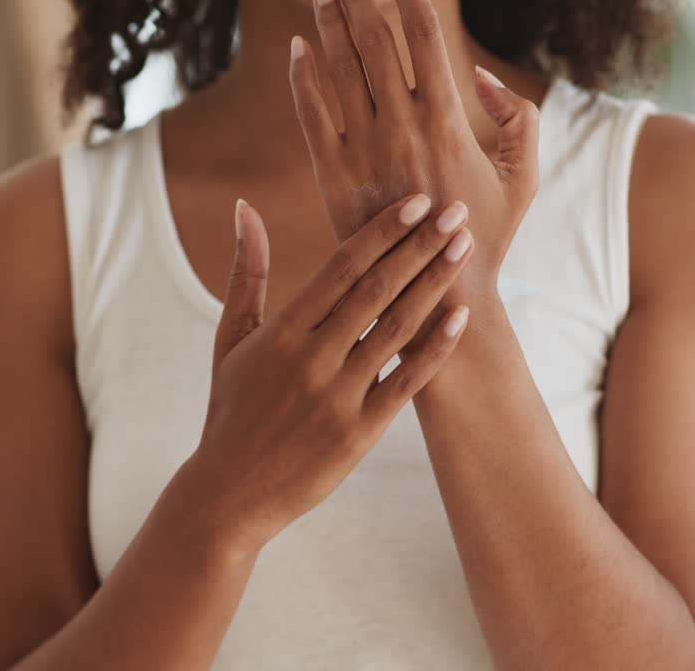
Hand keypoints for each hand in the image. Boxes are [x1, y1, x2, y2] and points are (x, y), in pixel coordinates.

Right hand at [180, 194, 473, 553]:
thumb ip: (246, 272)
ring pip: (395, 330)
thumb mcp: (231, 339)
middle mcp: (310, 360)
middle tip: (456, 211)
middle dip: (419, 246)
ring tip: (464, 248)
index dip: (382, 232)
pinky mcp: (358, 433)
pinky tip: (461, 317)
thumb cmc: (231, 409)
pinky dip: (435, 349)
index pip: (340, 268)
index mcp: (280, 333)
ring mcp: (337, 398)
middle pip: (375, 290)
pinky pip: (405, 383)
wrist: (230, 493)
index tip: (416, 202)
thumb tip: (245, 207)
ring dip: (434, 284)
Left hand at [287, 0, 541, 299]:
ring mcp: (364, 153)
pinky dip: (302, 77)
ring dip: (330, 24)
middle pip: (375, 43)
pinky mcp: (333, 178)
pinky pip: (311, 115)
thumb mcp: (523, 176)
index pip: (425, 36)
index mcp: (449, 121)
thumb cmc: (485, 236)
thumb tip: (485, 78)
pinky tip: (298, 48)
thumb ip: (517, 119)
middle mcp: (403, 129)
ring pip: (340, 71)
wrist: (438, 295)